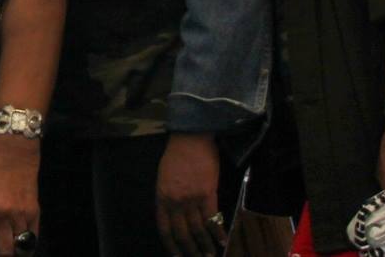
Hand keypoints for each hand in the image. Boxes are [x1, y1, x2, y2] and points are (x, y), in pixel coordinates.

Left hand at [0, 134, 40, 255]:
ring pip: (20, 246)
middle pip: (4, 250)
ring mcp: (20, 215)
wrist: (14, 154)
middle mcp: (1, 215)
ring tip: (11, 254)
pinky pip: (33, 237)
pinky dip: (28, 246)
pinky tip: (24, 249)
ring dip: (15, 254)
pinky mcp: (35, 212)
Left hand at [156, 132, 226, 256]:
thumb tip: (174, 215)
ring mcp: (191, 199)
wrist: (191, 139)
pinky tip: (222, 241)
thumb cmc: (176, 155)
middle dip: (190, 251)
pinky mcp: (208, 194)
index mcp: (161, 197)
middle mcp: (175, 202)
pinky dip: (218, 232)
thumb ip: (167, 197)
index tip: (176, 256)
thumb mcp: (163, 177)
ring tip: (210, 256)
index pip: (164, 228)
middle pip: (182, 233)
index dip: (171, 245)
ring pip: (198, 230)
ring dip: (205, 246)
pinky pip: (212, 219)